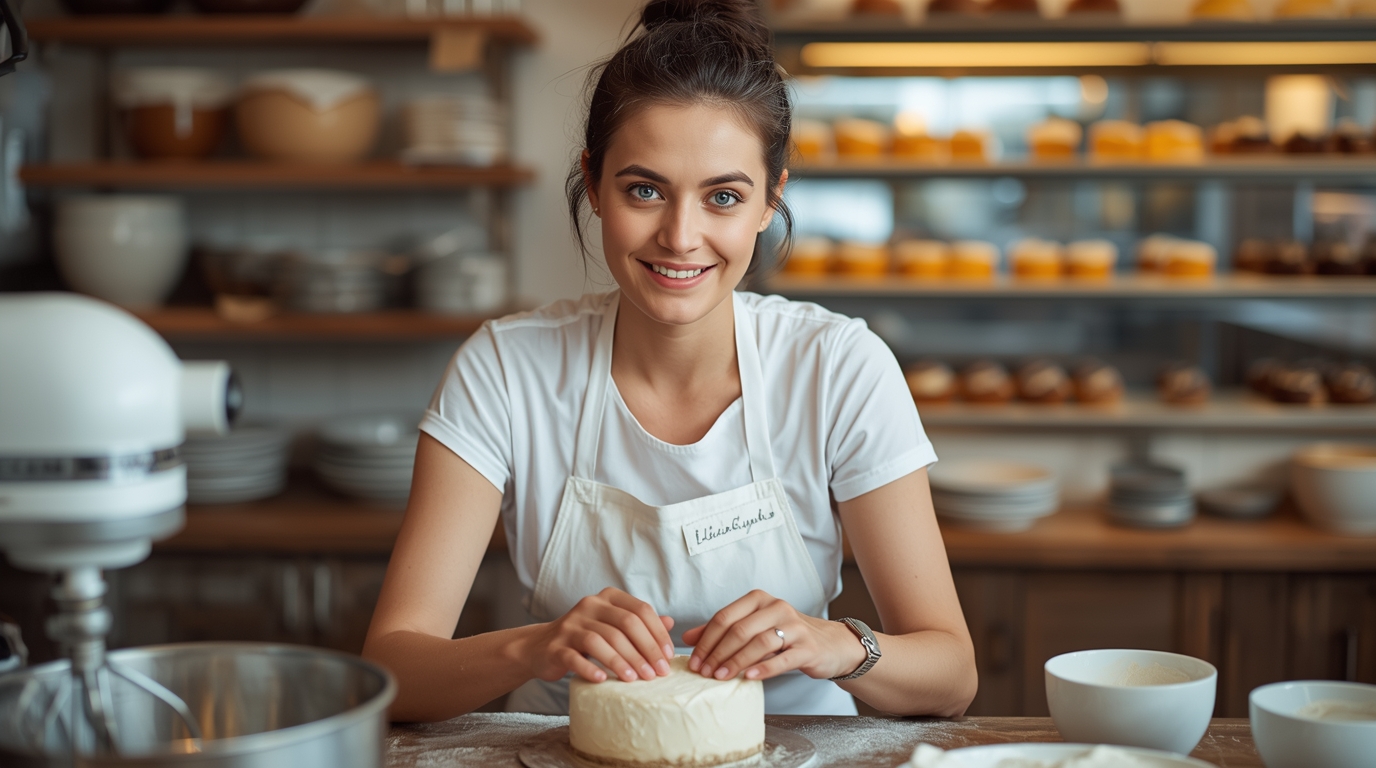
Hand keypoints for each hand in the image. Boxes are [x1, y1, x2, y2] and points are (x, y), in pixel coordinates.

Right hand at [516, 587, 675, 683]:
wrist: (541, 647)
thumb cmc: (584, 637)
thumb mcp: (612, 625)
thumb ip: (639, 623)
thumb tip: (670, 623)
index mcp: (607, 597)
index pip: (640, 610)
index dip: (657, 634)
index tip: (667, 657)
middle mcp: (589, 605)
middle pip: (625, 624)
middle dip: (644, 650)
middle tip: (656, 674)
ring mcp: (570, 625)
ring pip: (601, 640)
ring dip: (621, 661)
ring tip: (635, 679)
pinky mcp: (556, 646)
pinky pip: (575, 657)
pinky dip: (590, 668)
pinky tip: (603, 680)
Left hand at [681, 590, 867, 681]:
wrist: (829, 644)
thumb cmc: (785, 636)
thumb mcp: (754, 627)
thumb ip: (722, 630)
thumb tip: (687, 637)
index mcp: (758, 600)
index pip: (724, 617)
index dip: (706, 640)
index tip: (694, 661)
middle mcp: (776, 608)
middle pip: (739, 630)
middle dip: (717, 653)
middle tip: (704, 672)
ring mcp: (794, 626)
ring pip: (759, 643)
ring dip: (736, 661)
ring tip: (721, 677)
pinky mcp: (807, 647)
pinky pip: (782, 658)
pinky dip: (763, 668)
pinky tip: (748, 677)